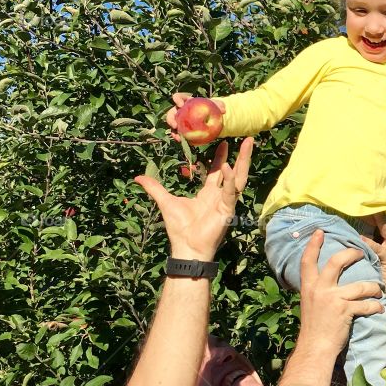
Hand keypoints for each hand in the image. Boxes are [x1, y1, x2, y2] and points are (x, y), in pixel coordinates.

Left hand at [133, 137, 253, 260]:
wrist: (186, 247)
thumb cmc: (179, 228)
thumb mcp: (165, 202)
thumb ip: (154, 188)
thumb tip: (138, 177)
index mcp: (208, 194)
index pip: (217, 171)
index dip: (220, 157)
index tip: (224, 143)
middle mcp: (220, 196)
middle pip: (233, 171)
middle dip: (240, 155)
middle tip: (246, 139)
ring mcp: (226, 202)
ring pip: (239, 178)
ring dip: (244, 161)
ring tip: (248, 145)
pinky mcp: (227, 210)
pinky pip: (231, 192)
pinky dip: (230, 179)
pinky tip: (228, 166)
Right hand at [166, 92, 226, 141]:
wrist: (212, 118)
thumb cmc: (212, 109)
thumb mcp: (216, 106)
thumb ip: (219, 105)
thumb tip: (223, 110)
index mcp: (186, 102)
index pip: (179, 97)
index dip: (177, 99)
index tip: (181, 105)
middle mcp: (180, 110)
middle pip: (171, 112)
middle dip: (170, 118)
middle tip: (175, 125)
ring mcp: (180, 120)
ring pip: (172, 124)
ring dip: (172, 130)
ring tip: (177, 136)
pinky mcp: (182, 129)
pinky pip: (177, 133)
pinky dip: (178, 137)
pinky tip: (181, 141)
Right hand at [299, 231, 384, 354]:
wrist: (315, 347)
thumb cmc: (314, 327)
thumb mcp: (310, 303)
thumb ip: (317, 289)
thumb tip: (325, 279)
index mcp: (308, 286)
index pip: (307, 260)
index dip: (314, 244)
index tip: (320, 231)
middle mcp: (319, 289)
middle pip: (337, 261)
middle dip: (352, 253)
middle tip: (361, 252)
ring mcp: (332, 299)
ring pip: (360, 285)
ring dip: (373, 287)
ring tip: (378, 290)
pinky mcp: (345, 311)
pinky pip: (366, 304)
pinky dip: (375, 306)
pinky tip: (379, 308)